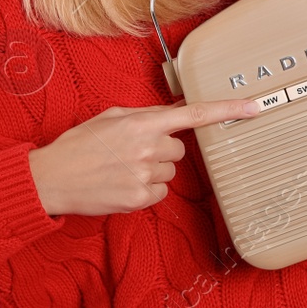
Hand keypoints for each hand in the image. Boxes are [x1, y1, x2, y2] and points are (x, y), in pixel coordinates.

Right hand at [27, 98, 259, 216]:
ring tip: (122, 169)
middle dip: (161, 150)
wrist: (52, 177)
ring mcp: (144, 176)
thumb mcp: (111, 117)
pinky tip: (122, 184)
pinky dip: (145, 190)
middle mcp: (147, 148)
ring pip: (169, 173)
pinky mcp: (138, 199)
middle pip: (179, 150)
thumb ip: (145, 114)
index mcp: (142, 122)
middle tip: (132, 151)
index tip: (254, 108)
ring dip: (152, 171)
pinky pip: (159, 193)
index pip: (194, 114)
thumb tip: (173, 114)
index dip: (227, 110)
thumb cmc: (79, 145)